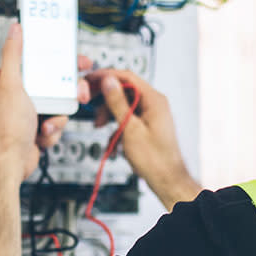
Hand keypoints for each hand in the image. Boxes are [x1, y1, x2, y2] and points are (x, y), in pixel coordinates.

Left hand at [0, 23, 91, 180]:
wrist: (13, 159)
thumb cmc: (9, 125)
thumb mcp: (11, 83)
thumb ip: (13, 54)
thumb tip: (15, 29)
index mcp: (21, 81)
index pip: (47, 63)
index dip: (66, 60)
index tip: (81, 61)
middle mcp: (28, 95)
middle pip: (61, 85)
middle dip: (72, 92)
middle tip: (81, 94)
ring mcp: (36, 112)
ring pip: (63, 107)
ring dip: (59, 117)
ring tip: (47, 123)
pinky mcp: (42, 128)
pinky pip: (59, 124)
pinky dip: (54, 131)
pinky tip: (41, 134)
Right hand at [84, 68, 200, 209]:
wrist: (166, 179)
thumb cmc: (154, 159)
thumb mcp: (130, 128)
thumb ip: (118, 103)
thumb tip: (108, 81)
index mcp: (154, 100)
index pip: (127, 77)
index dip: (106, 76)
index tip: (90, 80)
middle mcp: (154, 103)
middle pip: (124, 90)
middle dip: (105, 98)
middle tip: (89, 102)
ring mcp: (151, 114)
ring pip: (124, 104)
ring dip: (109, 114)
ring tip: (100, 125)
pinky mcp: (147, 124)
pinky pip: (128, 117)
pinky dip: (117, 125)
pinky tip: (113, 140)